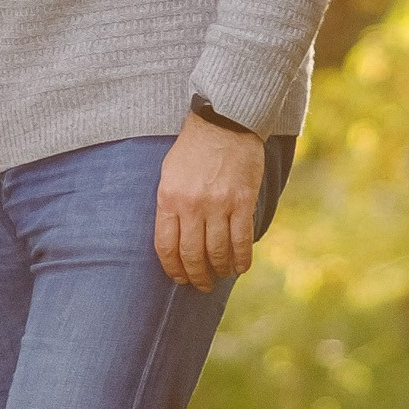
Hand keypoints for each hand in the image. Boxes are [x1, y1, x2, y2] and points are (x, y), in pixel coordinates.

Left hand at [153, 112, 266, 290]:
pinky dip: (241, 259)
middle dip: (196, 276)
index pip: (166, 246)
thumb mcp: (169, 174)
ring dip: (219, 270)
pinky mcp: (242, 202)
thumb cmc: (193, 149)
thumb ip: (170, 205)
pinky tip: (240, 267)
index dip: (173, 268)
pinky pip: (242, 240)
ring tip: (221, 275)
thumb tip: (174, 239)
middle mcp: (192, 205)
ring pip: (217, 252)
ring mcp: (218, 205)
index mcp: (168, 199)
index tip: (178, 278)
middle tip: (201, 285)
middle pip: (192, 254)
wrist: (224, 123)